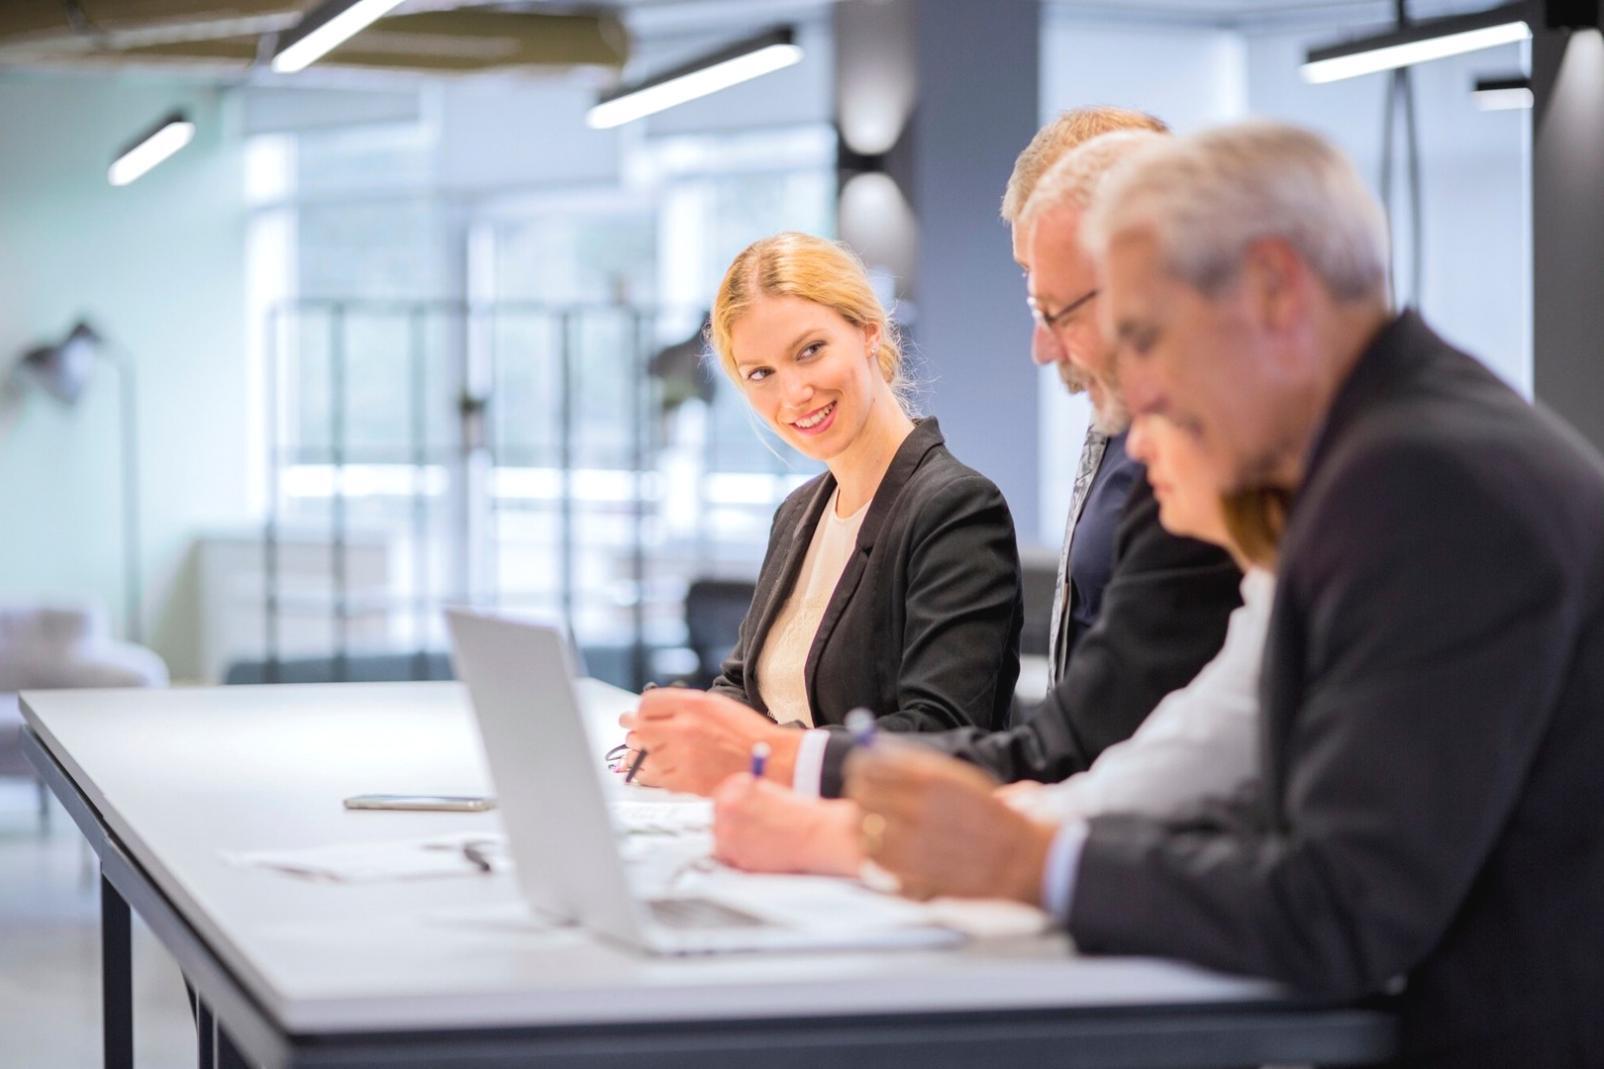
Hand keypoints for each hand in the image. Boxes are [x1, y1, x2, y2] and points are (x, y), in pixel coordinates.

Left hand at [618, 689, 797, 795]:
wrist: (770, 761)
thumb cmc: (746, 733)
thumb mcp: (716, 705)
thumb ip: (683, 706)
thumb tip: (651, 713)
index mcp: (693, 705)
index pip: (648, 703)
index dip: (640, 710)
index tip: (637, 716)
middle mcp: (685, 728)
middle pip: (640, 729)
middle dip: (632, 731)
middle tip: (630, 734)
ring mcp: (684, 756)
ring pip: (643, 755)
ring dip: (637, 755)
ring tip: (636, 754)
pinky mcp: (686, 781)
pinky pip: (654, 777)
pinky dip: (649, 774)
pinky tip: (651, 771)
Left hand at [712, 774, 861, 875]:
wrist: (816, 834)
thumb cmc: (801, 815)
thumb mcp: (770, 792)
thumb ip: (747, 798)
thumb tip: (731, 810)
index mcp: (738, 785)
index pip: (720, 796)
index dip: (730, 809)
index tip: (737, 816)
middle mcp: (728, 805)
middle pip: (716, 818)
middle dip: (729, 826)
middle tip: (749, 832)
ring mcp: (728, 830)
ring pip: (719, 840)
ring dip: (732, 843)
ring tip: (757, 843)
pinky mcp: (734, 855)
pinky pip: (727, 858)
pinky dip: (738, 859)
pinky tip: (758, 853)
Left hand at [846, 745, 1057, 903]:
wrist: (1017, 858)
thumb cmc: (987, 814)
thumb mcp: (957, 776)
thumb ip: (914, 764)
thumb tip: (872, 751)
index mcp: (929, 777)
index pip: (869, 764)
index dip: (859, 767)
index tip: (860, 771)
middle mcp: (918, 807)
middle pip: (861, 794)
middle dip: (859, 793)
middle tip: (864, 798)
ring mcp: (913, 843)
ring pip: (862, 827)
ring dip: (864, 823)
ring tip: (877, 824)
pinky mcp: (911, 873)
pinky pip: (873, 858)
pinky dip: (874, 851)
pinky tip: (888, 848)